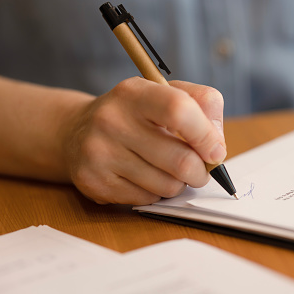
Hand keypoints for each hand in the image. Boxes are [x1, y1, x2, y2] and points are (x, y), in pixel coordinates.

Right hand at [62, 78, 225, 204]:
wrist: (77, 132)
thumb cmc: (136, 114)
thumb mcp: (166, 93)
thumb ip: (203, 106)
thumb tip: (217, 146)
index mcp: (134, 93)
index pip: (179, 110)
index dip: (206, 135)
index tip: (215, 151)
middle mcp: (111, 120)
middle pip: (180, 160)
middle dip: (200, 172)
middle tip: (199, 169)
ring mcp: (99, 154)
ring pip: (167, 186)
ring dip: (179, 183)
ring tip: (168, 169)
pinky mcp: (93, 183)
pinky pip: (147, 200)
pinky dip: (157, 193)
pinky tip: (145, 177)